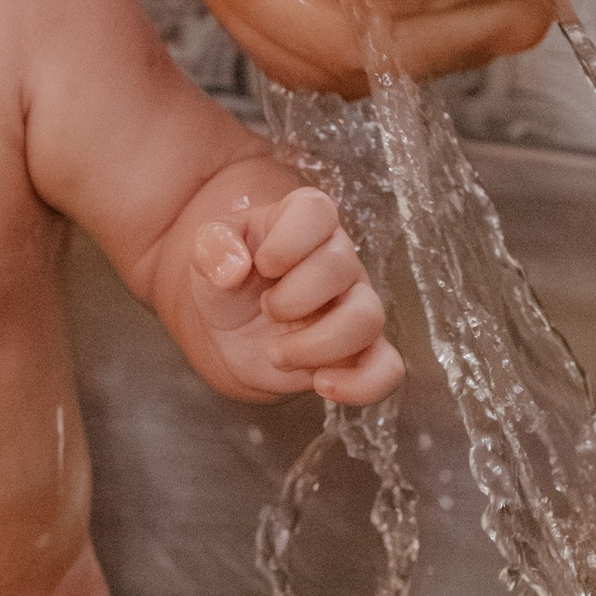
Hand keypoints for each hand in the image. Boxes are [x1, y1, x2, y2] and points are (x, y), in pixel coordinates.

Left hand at [194, 186, 401, 405]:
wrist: (230, 333)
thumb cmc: (227, 282)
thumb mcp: (207, 257)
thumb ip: (213, 249)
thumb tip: (233, 267)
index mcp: (301, 222)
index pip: (317, 209)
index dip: (290, 238)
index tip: (262, 265)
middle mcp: (338, 258)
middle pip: (342, 265)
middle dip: (293, 297)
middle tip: (265, 311)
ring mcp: (354, 305)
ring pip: (368, 317)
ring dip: (317, 344)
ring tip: (276, 354)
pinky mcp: (359, 352)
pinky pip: (387, 368)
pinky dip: (363, 384)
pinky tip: (322, 385)